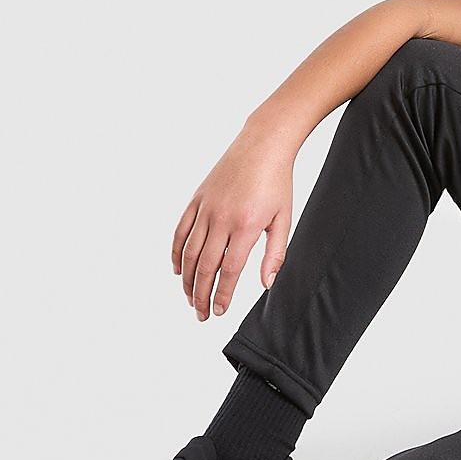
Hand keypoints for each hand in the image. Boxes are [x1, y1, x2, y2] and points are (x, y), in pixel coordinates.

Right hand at [171, 126, 295, 322]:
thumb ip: (276, 254)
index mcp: (247, 226)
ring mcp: (206, 208)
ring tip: (189, 298)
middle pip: (205, 266)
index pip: (230, 270)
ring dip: (187, 279)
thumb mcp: (284, 219)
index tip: (218, 311)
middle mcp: (222, 218)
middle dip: (201, 294)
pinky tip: (177, 270)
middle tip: (200, 314)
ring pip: (189, 252)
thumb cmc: (277, 182)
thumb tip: (267, 284)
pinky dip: (176, 253)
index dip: (223, 294)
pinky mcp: (197, 199)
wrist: (262, 145)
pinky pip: (181, 231)